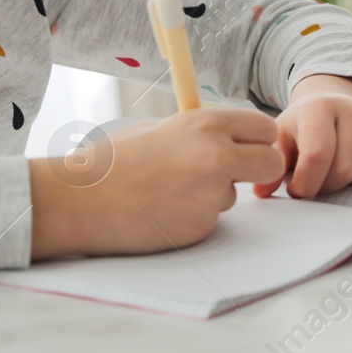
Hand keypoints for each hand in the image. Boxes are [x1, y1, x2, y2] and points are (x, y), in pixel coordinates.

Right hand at [28, 108, 285, 259]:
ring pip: (235, 195)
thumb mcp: (160, 128)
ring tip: (168, 191)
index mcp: (206, 124)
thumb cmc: (113, 160)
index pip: (264, 128)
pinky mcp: (200, 227)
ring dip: (214, 194)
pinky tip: (161, 210)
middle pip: (271, 163)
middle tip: (232, 173)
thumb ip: (199, 132)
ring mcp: (210, 196)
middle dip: (258, 169)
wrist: (80, 200)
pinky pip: (210, 219)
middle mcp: (216, 157)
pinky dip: (192, 216)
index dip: (257, 140)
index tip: (245, 147)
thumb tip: (228, 137)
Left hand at [254, 73, 351, 198]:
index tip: (298, 190)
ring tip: (342, 171)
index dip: (306, 185)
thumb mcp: (283, 140)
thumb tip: (261, 192)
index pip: (317, 156)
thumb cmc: (306, 129)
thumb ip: (271, 165)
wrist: (337, 105)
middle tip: (320, 180)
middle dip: (330, 185)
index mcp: (319, 107)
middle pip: (346, 169)